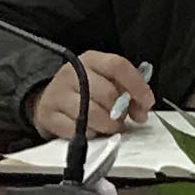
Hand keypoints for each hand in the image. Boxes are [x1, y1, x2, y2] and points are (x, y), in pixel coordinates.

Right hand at [30, 52, 159, 141]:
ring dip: (107, 125)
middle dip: (121, 111)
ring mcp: (57, 94)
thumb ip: (128, 92)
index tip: (147, 103)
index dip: (137, 86)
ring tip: (109, 126)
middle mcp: (72, 73)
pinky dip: (89, 134)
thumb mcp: (107, 81)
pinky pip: (76, 130)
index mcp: (91, 60)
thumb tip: (142, 111)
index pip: (118, 66)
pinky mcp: (48, 115)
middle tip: (122, 118)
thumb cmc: (85, 90)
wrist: (50, 99)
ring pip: (92, 114)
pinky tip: (91, 130)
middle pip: (107, 93)